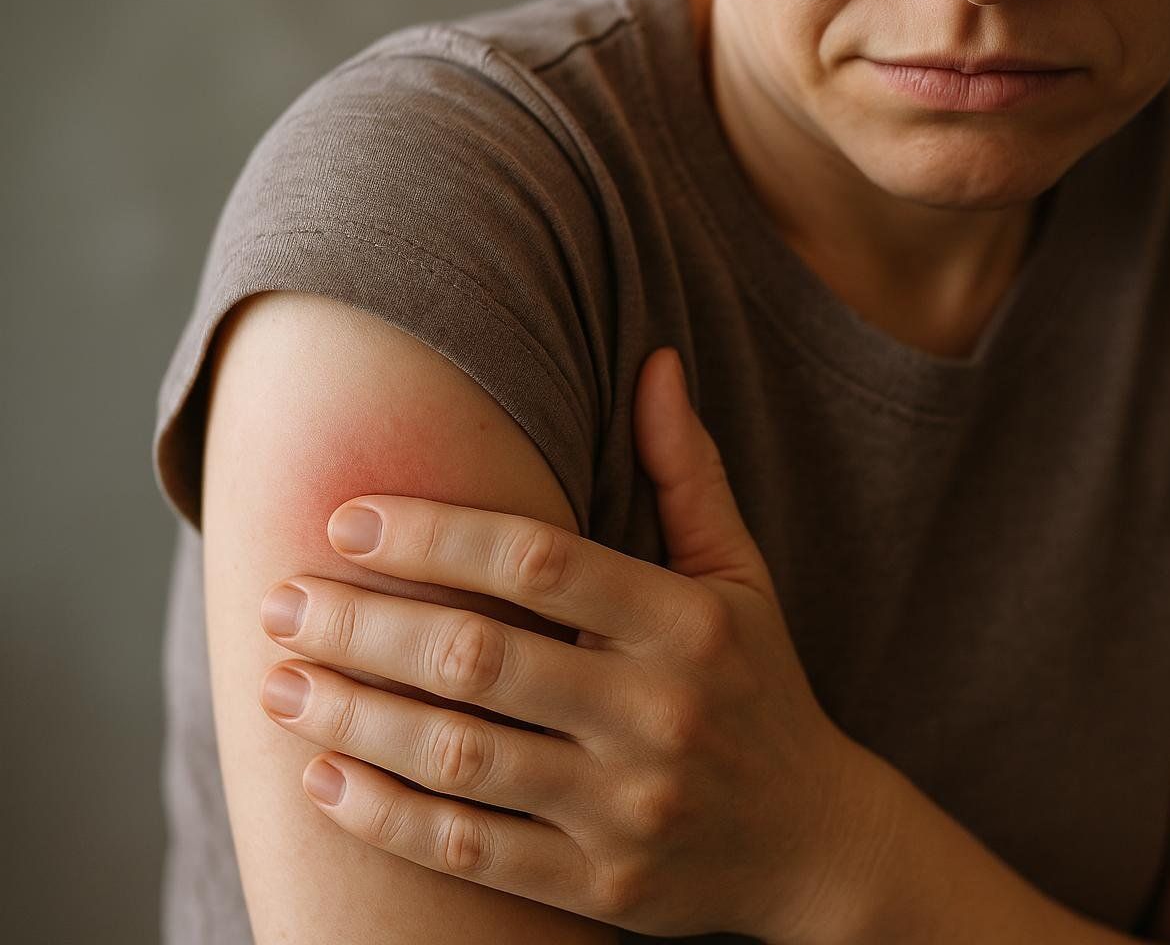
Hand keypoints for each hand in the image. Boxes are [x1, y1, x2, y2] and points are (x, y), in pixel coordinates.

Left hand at [254, 346, 883, 940]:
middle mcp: (659, 714)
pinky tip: (321, 780)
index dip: (434, 535)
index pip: (540, 563)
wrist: (817, 845)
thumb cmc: (761, 689)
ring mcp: (629, 808)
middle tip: (278, 600)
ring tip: (275, 682)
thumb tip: (656, 360)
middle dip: (362, 626)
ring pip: (461, 757)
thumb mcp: (742, 577)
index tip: (347, 519)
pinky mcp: (600, 885)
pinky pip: (471, 851)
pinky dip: (385, 817)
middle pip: (480, 659)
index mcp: (690, 625)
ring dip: (353, 717)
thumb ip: (688, 473)